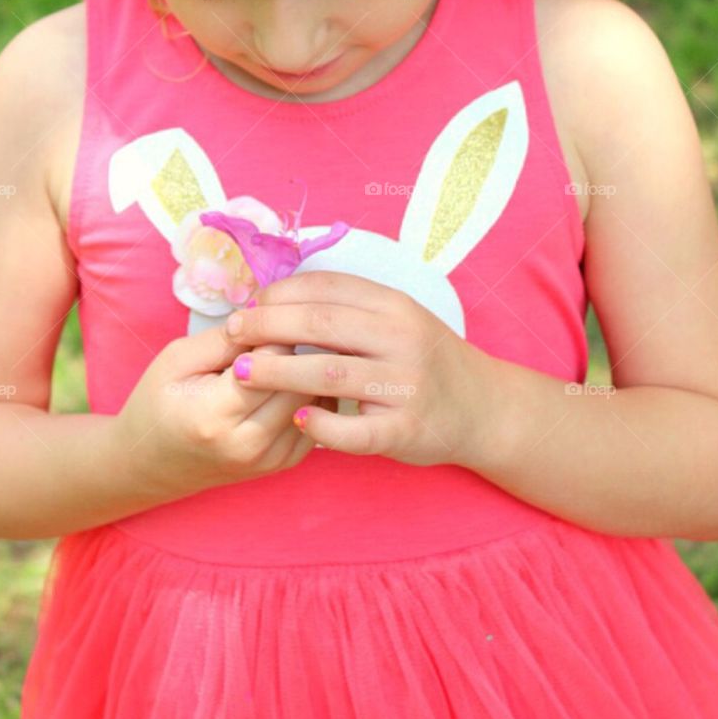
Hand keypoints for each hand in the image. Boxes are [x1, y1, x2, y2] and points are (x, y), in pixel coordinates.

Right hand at [112, 325, 329, 500]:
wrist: (151, 463)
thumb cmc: (158, 403)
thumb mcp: (178, 358)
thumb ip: (225, 339)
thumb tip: (270, 317)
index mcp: (215, 415)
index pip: (272, 362)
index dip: (276, 331)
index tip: (269, 314)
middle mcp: (248, 444)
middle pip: (300, 382)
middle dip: (297, 349)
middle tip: (286, 327)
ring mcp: (269, 460)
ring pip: (316, 401)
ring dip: (310, 371)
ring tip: (291, 350)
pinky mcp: (283, 464)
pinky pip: (318, 420)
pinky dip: (314, 395)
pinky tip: (295, 377)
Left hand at [223, 271, 498, 468]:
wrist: (484, 407)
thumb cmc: (425, 359)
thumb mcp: (397, 319)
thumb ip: (349, 308)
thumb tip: (277, 298)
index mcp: (394, 306)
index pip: (326, 287)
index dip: (279, 293)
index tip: (249, 303)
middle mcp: (401, 339)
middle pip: (319, 325)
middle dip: (267, 326)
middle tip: (234, 333)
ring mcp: (405, 385)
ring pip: (328, 374)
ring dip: (278, 372)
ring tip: (243, 373)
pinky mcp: (405, 430)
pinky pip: (353, 431)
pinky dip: (319, 425)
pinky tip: (296, 419)